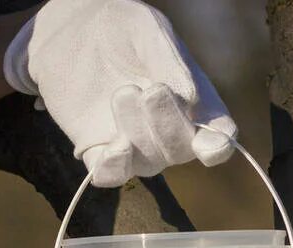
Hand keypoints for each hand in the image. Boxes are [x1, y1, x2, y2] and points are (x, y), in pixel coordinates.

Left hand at [3, 0, 237, 186]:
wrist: (73, 29)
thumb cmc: (122, 27)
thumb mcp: (148, 31)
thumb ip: (169, 61)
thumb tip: (191, 101)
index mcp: (197, 102)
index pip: (219, 136)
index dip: (217, 147)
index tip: (206, 146)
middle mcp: (170, 131)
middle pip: (181, 151)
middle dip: (168, 125)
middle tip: (151, 90)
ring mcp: (137, 146)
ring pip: (147, 163)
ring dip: (137, 133)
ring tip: (122, 92)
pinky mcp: (100, 150)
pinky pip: (112, 176)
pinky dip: (114, 167)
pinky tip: (112, 148)